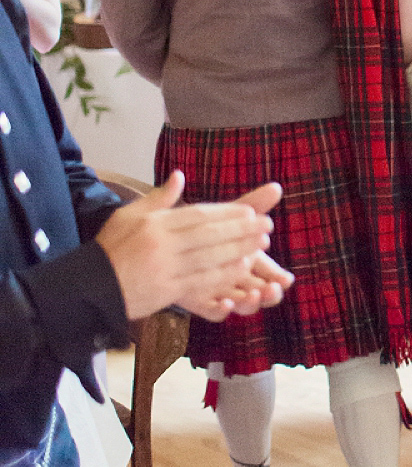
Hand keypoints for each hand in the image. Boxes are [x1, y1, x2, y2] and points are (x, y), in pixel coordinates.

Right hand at [97, 173, 291, 322]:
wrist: (90, 287)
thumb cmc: (112, 248)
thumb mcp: (129, 216)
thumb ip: (158, 198)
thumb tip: (179, 175)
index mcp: (154, 224)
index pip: (198, 215)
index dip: (227, 214)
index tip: (251, 212)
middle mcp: (161, 244)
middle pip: (209, 236)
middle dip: (241, 231)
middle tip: (267, 226)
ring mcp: (164, 269)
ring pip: (209, 259)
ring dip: (239, 252)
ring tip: (262, 246)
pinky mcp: (166, 291)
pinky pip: (201, 282)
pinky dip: (224, 276)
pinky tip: (243, 270)